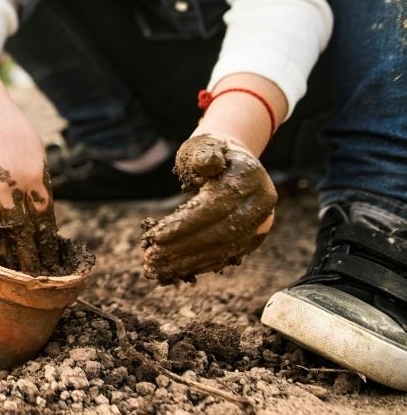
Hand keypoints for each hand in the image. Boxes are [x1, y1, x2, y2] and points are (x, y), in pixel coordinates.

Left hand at [141, 133, 277, 284]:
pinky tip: (178, 269)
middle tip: (152, 257)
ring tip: (159, 268)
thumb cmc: (208, 151)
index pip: (215, 207)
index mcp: (249, 176)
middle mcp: (261, 201)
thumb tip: (207, 164)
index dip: (185, 224)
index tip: (155, 237)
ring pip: (224, 248)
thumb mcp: (203, 145)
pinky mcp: (254, 235)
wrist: (232, 160)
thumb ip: (204, 154)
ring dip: (190, 261)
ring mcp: (261, 220)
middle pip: (221, 232)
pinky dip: (202, 263)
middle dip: (184, 247)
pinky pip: (228, 254)